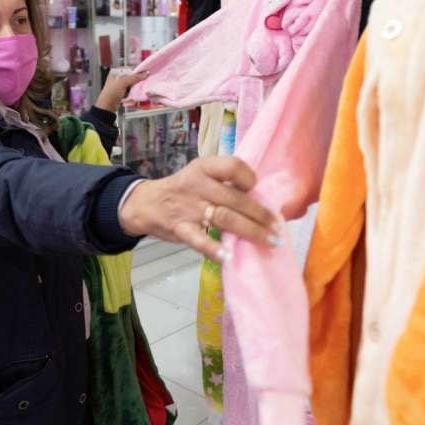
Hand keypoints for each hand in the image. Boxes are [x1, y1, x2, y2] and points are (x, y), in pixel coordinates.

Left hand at [94, 69, 147, 112]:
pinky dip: (133, 92)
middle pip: (132, 77)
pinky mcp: (123, 92)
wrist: (107, 106)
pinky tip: (132, 94)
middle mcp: (118, 77)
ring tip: (134, 90)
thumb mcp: (122, 83)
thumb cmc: (110, 93)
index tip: (144, 75)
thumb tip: (144, 74)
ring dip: (135, 87)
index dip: (137, 72)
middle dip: (137, 81)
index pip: (130, 69)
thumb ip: (134, 77)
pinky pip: (131, 90)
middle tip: (141, 83)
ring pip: (132, 84)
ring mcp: (120, 85)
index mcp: (116, 72)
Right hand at [119, 157, 280, 261]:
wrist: (146, 204)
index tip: (256, 190)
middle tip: (277, 229)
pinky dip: (214, 249)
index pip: (233, 166)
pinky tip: (229, 257)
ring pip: (225, 219)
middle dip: (261, 215)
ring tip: (269, 241)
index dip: (249, 179)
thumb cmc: (183, 190)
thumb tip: (260, 199)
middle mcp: (197, 185)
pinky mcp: (180, 228)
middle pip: (236, 199)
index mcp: (204, 167)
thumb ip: (225, 183)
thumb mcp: (200, 175)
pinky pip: (199, 239)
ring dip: (251, 231)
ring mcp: (188, 207)